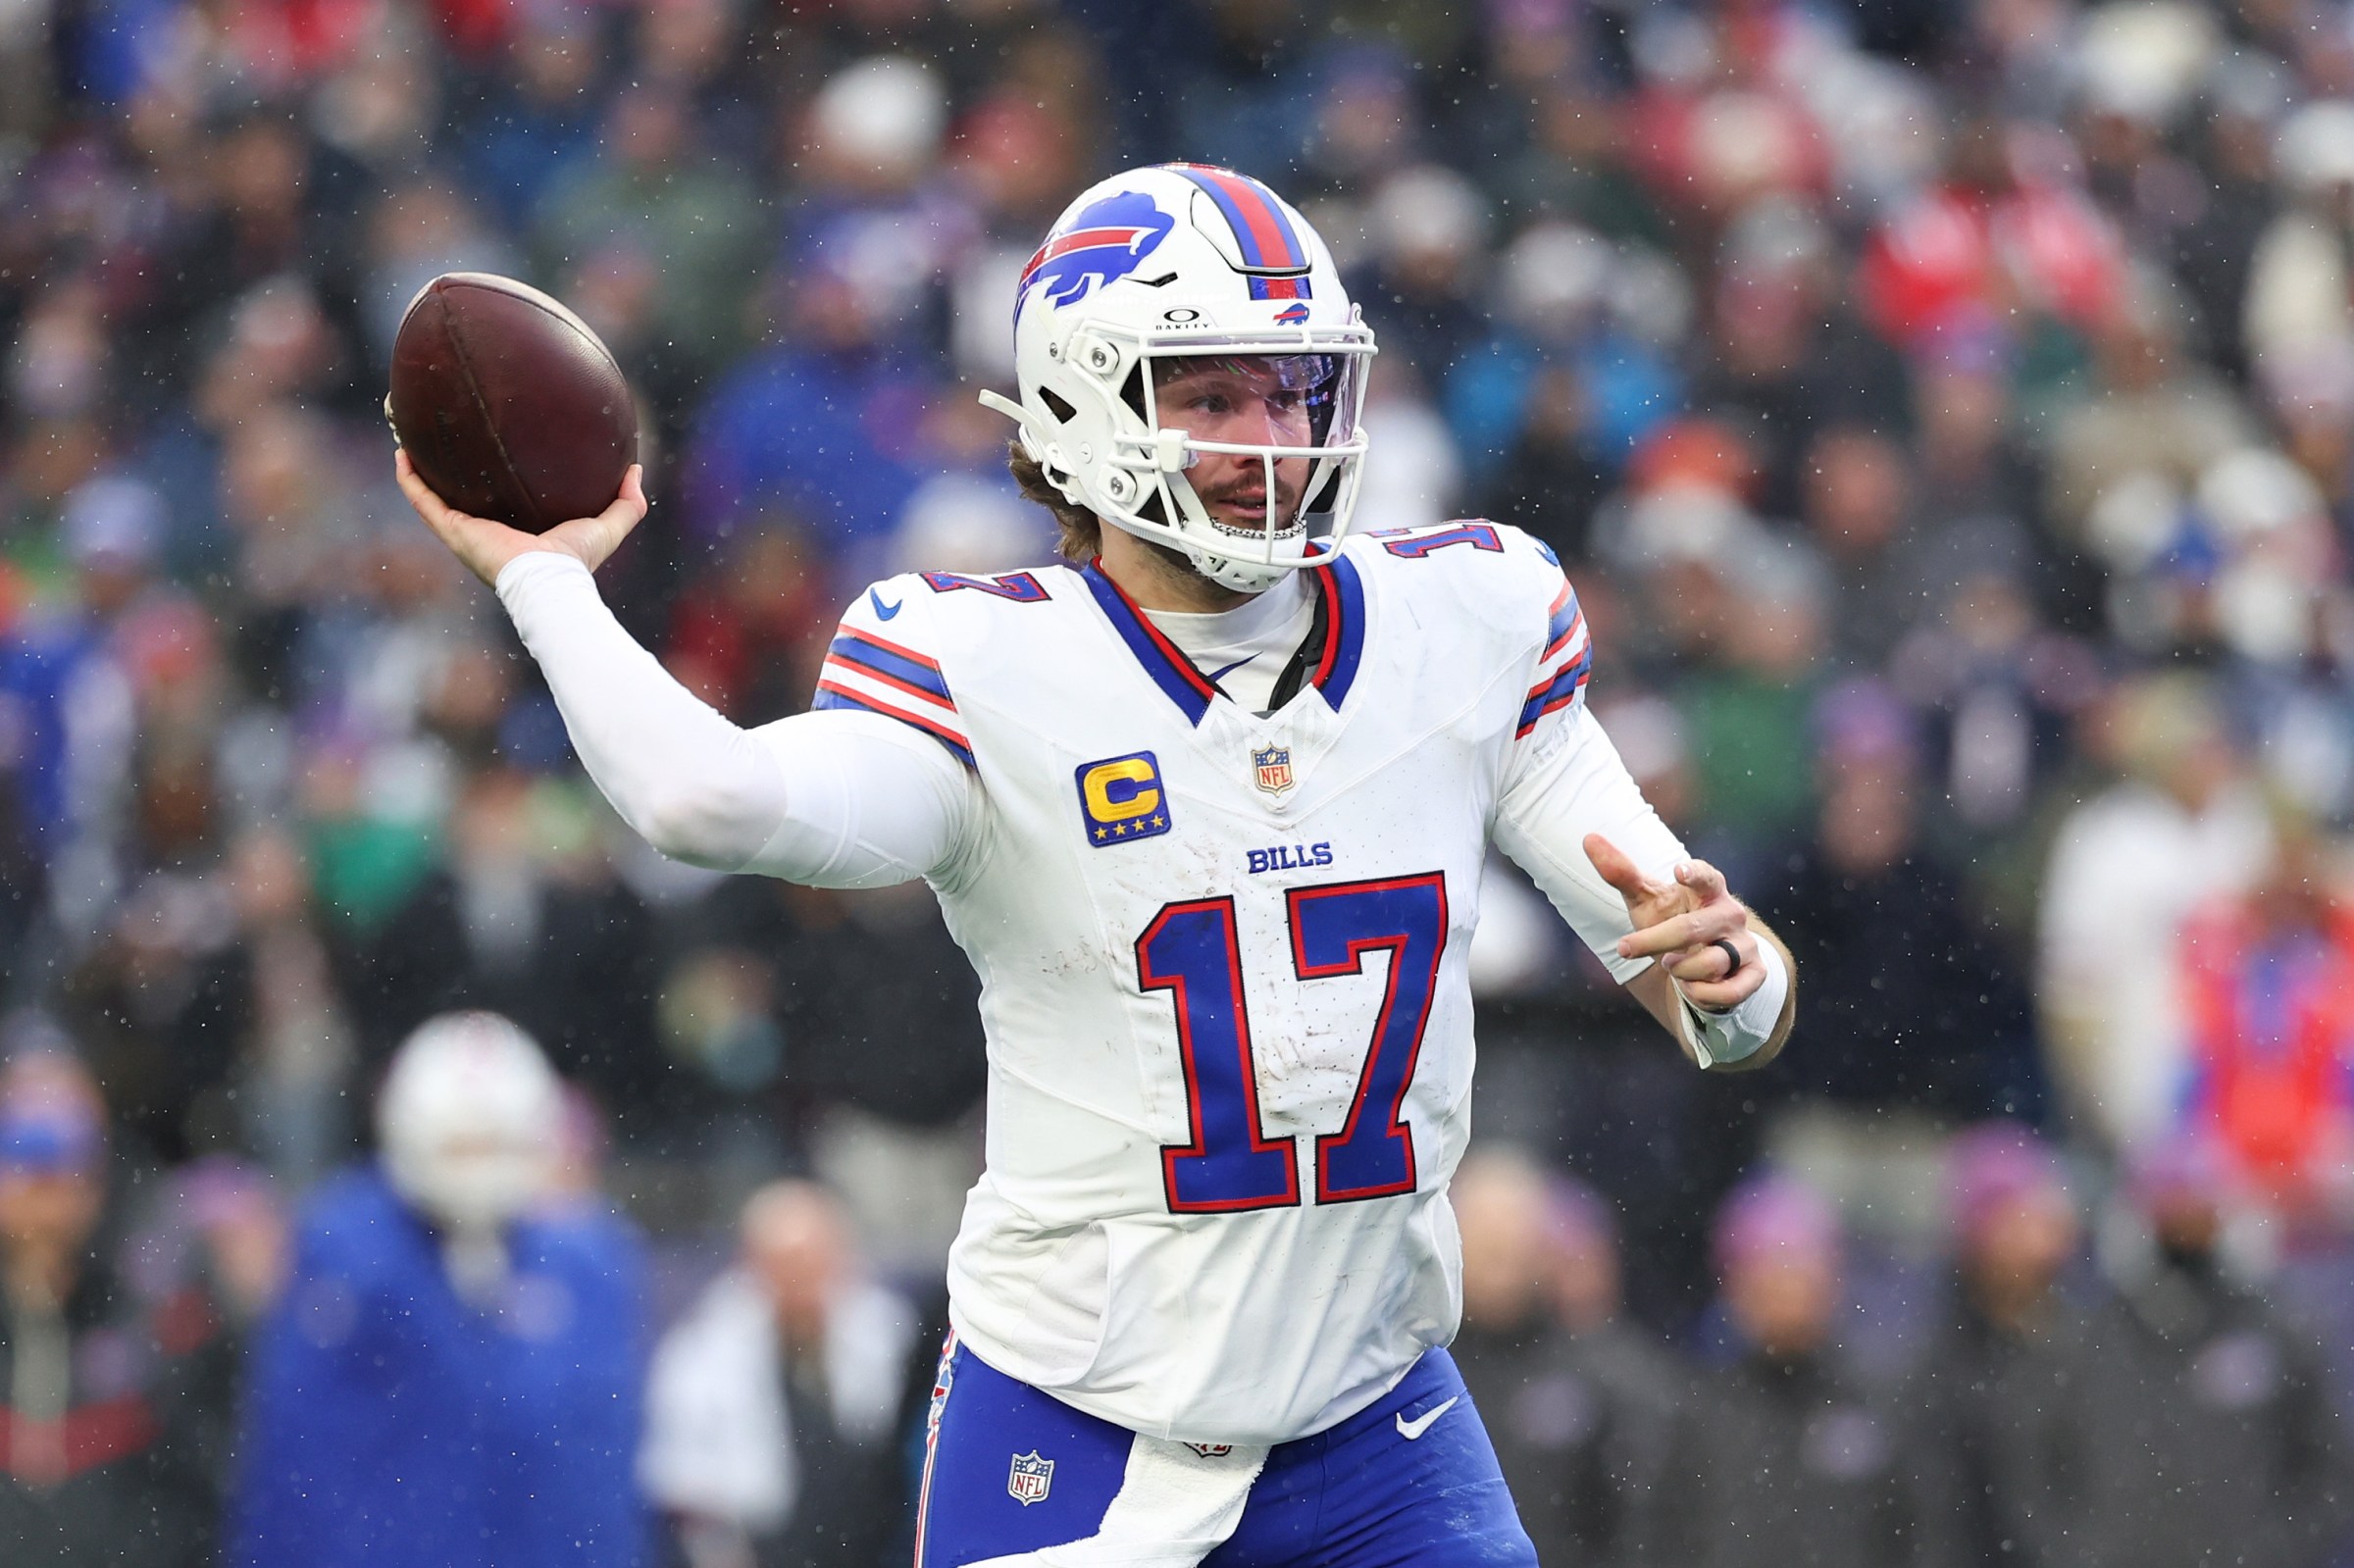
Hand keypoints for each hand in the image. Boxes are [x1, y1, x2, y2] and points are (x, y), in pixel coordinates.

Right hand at [395, 449, 647, 586]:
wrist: (550, 582)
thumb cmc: (576, 562)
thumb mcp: (608, 526)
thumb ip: (627, 503)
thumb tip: (636, 470)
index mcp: (513, 532)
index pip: (497, 502)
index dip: (488, 479)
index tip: (485, 451)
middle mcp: (483, 531)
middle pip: (457, 495)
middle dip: (445, 470)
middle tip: (439, 437)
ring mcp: (463, 532)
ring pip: (431, 495)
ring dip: (416, 468)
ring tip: (407, 436)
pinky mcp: (452, 531)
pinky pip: (422, 500)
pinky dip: (409, 478)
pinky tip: (401, 451)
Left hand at [1583, 834, 1762, 1012]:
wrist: (1704, 962)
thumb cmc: (1671, 919)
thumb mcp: (1646, 899)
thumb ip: (1620, 872)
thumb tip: (1588, 838)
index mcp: (1708, 889)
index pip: (1706, 876)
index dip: (1694, 874)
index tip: (1678, 871)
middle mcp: (1730, 914)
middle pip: (1691, 929)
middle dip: (1655, 942)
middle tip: (1626, 949)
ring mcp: (1746, 944)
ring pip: (1710, 963)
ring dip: (1679, 971)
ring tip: (1672, 966)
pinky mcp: (1754, 974)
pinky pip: (1727, 992)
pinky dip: (1701, 995)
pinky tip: (1692, 987)